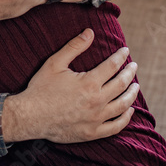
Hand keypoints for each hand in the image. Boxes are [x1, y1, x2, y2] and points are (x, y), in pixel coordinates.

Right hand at [2, 28, 138, 143]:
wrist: (29, 117)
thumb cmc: (41, 89)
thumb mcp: (54, 63)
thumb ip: (74, 47)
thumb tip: (90, 32)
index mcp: (89, 83)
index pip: (112, 66)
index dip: (120, 56)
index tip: (125, 51)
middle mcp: (96, 101)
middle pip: (121, 84)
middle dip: (129, 73)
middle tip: (133, 66)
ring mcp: (96, 119)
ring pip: (122, 106)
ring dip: (132, 94)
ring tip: (135, 86)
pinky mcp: (92, 133)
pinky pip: (115, 127)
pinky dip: (125, 119)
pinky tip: (129, 111)